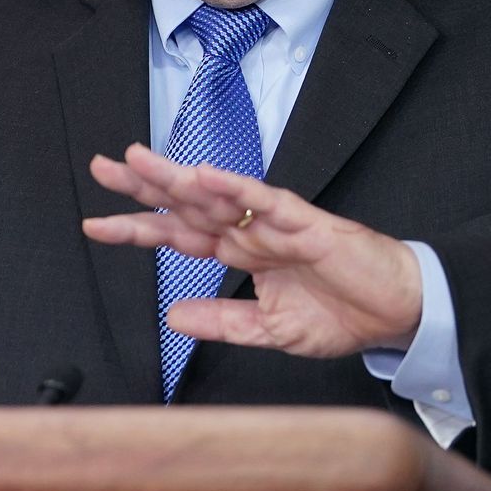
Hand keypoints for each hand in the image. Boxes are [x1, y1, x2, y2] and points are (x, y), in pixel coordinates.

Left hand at [83, 143, 422, 357]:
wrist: (396, 312)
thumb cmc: (343, 313)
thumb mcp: (269, 328)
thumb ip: (222, 320)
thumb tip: (174, 317)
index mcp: (238, 252)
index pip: (176, 234)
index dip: (137, 228)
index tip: (94, 224)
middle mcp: (249, 230)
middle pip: (185, 202)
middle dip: (143, 185)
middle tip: (101, 167)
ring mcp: (274, 222)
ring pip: (216, 192)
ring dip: (177, 176)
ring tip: (138, 161)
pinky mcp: (305, 221)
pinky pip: (265, 199)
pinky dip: (235, 186)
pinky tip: (205, 175)